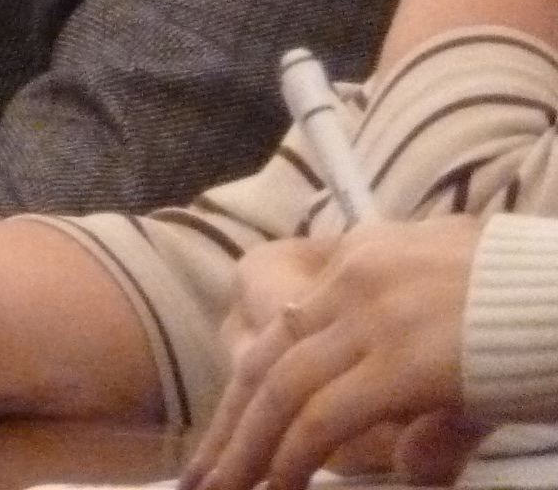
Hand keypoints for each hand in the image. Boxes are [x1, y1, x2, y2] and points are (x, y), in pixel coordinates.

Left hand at [184, 219, 486, 489]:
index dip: (248, 387)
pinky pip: (323, 417)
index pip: (284, 328)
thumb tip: (412, 465)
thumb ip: (432, 408)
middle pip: (268, 358)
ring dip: (248, 450)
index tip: (228, 431)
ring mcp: (376, 315)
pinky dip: (292, 458)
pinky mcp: (403, 361)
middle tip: (202, 474)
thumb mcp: (471, 351)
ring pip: (281, 390)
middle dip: (231, 425)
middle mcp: (356, 276)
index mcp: (366, 259)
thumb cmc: (543, 320)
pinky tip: (280, 487)